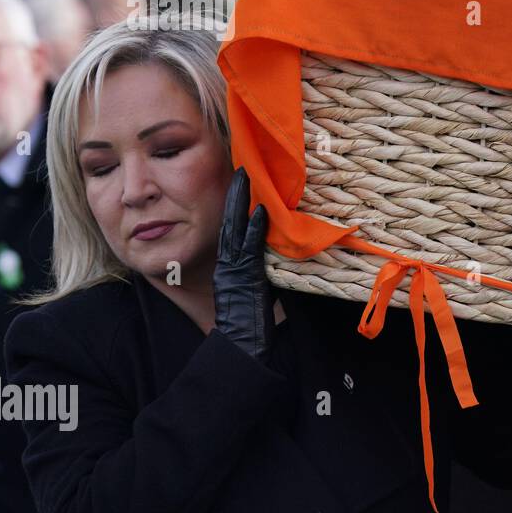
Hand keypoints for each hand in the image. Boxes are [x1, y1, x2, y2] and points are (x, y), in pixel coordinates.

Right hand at [213, 167, 274, 358]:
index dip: (234, 206)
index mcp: (230, 266)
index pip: (231, 229)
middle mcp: (230, 263)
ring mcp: (235, 268)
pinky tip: (262, 211)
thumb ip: (264, 274)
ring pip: (236, 228)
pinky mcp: (245, 276)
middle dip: (235, 195)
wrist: (240, 343)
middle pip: (230, 222)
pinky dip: (255, 228)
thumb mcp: (258, 292)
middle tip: (241, 169)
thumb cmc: (250, 323)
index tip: (240, 183)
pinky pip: (250, 247)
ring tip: (246, 177)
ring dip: (242, 202)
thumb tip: (281, 262)